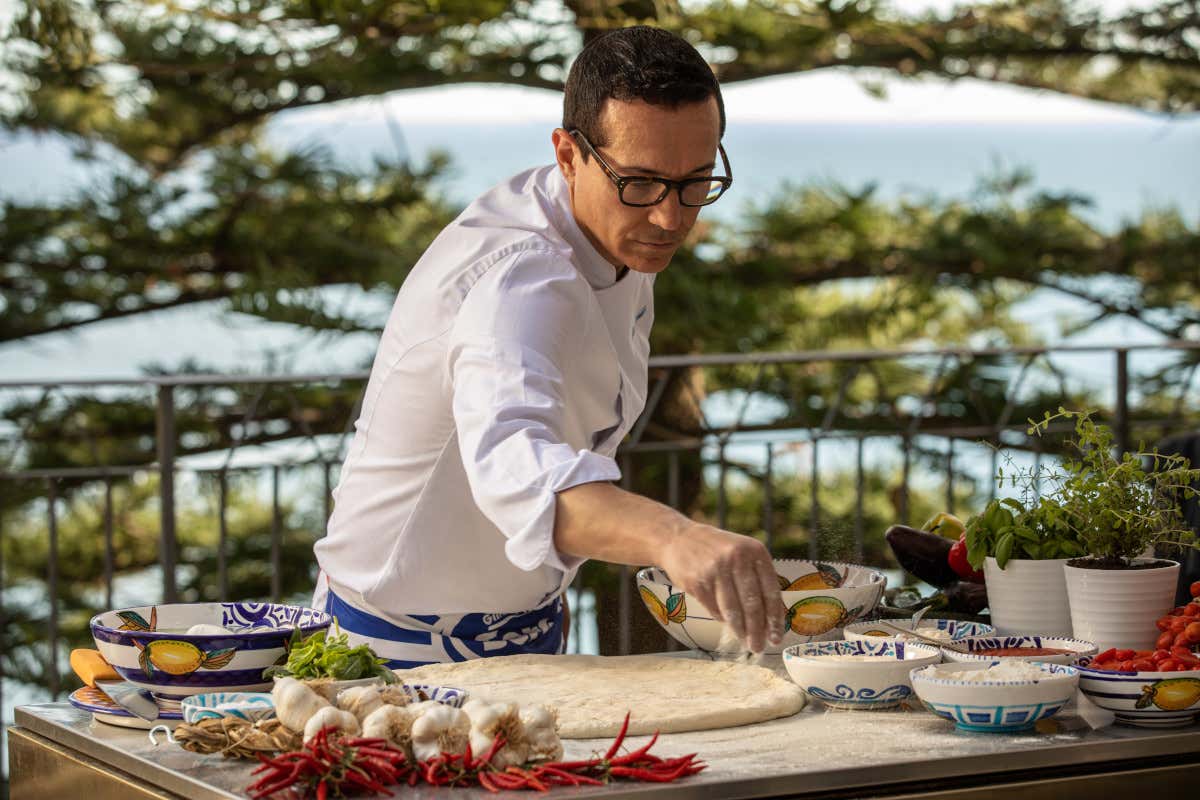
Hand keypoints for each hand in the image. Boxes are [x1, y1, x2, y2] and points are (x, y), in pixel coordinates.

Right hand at [657, 524, 785, 653]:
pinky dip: (722, 619)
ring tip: (747, 644)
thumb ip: (757, 578)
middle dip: (757, 631)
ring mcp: (715, 570)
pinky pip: (714, 609)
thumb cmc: (717, 550)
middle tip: (760, 647)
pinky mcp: (697, 582)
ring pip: (732, 610)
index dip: (774, 618)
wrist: (679, 539)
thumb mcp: (742, 553)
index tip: (776, 637)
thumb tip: (769, 619)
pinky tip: (726, 624)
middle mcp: (736, 558)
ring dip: (741, 631)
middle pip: (752, 604)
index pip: (770, 591)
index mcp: (755, 551)